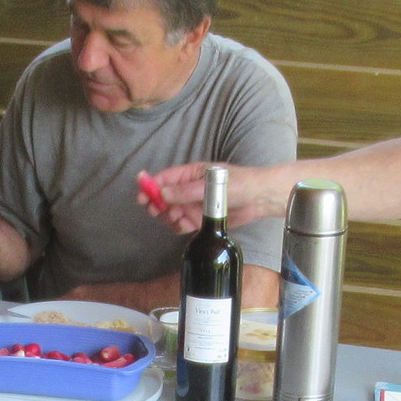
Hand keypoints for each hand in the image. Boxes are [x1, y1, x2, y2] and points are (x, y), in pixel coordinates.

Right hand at [146, 161, 279, 232]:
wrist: (259, 199)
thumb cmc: (239, 184)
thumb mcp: (211, 185)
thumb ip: (186, 191)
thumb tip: (163, 193)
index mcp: (190, 174)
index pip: (164, 178)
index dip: (150, 186)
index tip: (141, 196)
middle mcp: (188, 189)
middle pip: (162, 197)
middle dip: (157, 205)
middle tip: (158, 211)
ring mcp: (193, 204)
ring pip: (170, 213)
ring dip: (169, 218)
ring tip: (180, 218)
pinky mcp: (200, 219)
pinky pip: (181, 224)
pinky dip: (180, 227)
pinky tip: (187, 226)